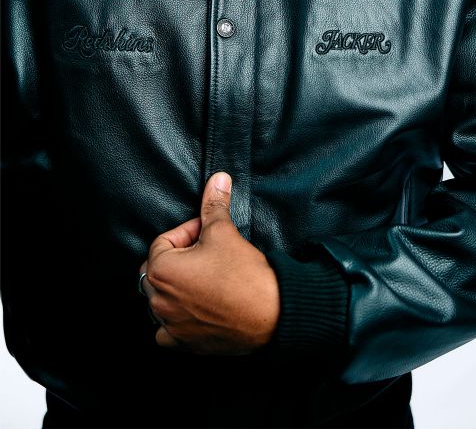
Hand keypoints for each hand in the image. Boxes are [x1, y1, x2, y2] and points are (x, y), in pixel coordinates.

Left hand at [138, 172, 280, 354]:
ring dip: (175, 288)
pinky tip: (194, 310)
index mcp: (161, 270)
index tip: (209, 235)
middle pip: (158, 270)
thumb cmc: (243, 274)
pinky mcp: (184, 343)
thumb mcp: (224, 231)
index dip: (188, 233)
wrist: (270, 313)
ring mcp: (170, 325)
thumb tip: (217, 179)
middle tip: (207, 255)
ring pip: (160, 300)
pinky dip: (175, 322)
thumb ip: (214, 204)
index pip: (164, 241)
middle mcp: (158, 301)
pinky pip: (166, 332)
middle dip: (179, 259)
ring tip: (204, 280)